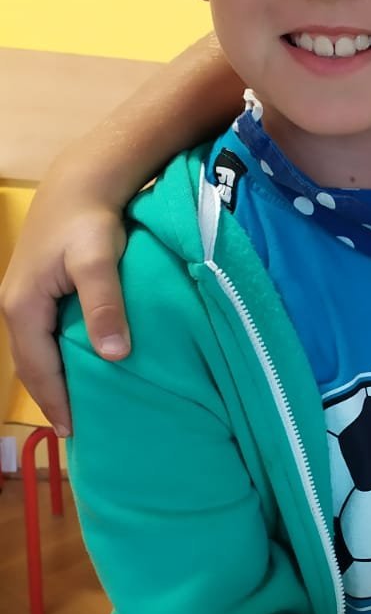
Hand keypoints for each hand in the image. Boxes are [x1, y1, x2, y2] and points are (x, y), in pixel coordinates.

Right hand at [0, 194, 129, 435]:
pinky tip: (76, 367)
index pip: (37, 368)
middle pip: (30, 364)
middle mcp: (15, 305)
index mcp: (23, 306)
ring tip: (76, 407)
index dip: (54, 401)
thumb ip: (104, 305)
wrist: (82, 181)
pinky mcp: (37, 289)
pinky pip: (42, 335)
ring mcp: (23, 297)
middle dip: (50, 397)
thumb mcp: (100, 261)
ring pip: (34, 350)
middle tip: (75, 430)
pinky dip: (54, 357)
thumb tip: (113, 355)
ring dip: (51, 379)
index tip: (73, 431)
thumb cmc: (90, 220)